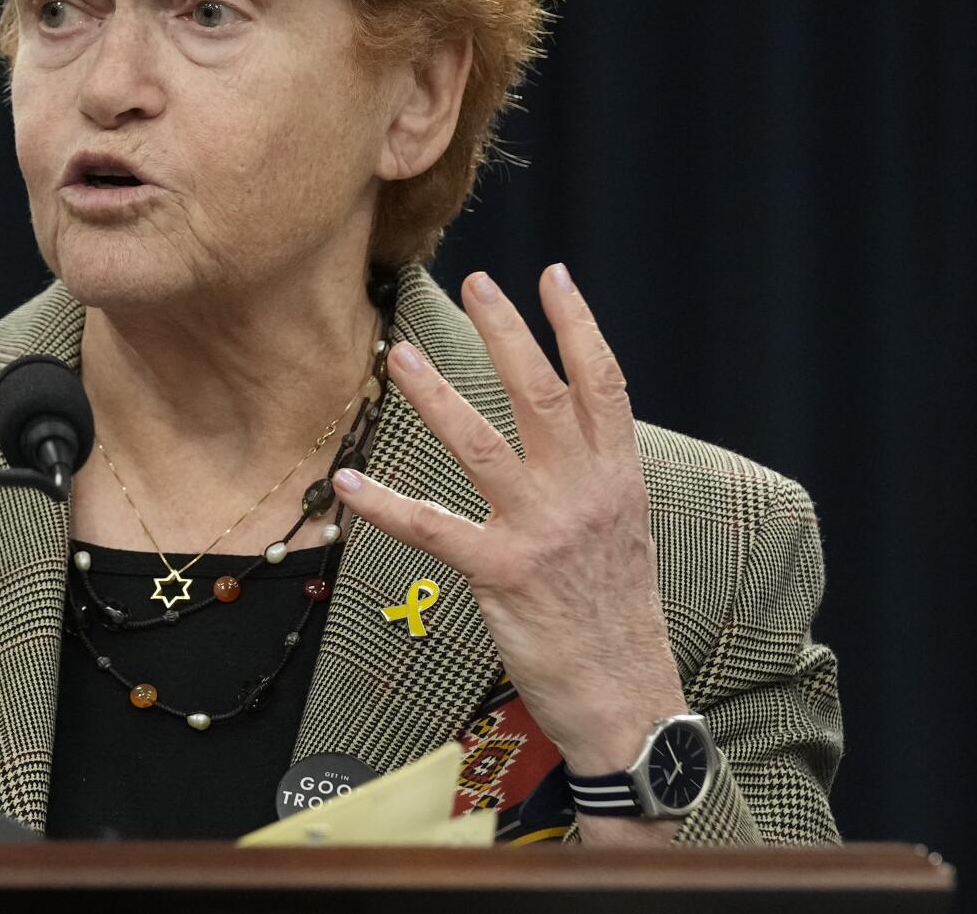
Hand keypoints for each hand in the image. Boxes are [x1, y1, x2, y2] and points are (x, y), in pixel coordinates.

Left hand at [334, 263, 686, 776]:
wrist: (627, 697)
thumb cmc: (619, 616)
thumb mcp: (624, 532)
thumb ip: (596, 478)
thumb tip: (571, 431)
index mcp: (618, 478)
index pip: (603, 384)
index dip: (577, 326)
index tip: (552, 278)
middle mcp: (584, 493)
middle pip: (541, 394)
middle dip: (506, 333)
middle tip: (476, 285)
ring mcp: (542, 531)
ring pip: (479, 444)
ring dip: (435, 396)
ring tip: (400, 357)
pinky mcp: (502, 573)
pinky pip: (433, 528)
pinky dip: (385, 506)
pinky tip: (349, 484)